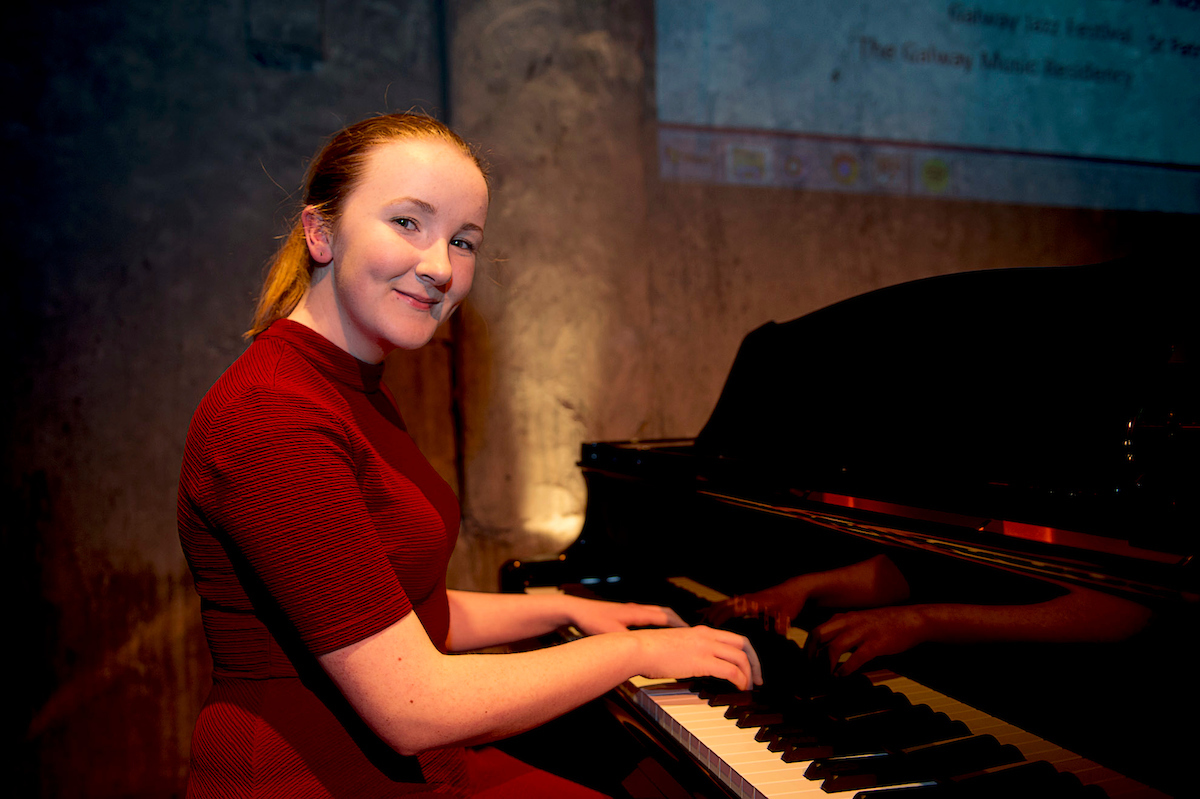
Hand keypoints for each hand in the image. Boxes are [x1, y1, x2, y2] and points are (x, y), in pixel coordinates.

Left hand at [568, 597, 686, 635]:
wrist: (576, 611)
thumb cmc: (592, 621)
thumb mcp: (612, 634)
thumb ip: (628, 642)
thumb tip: (643, 651)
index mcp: (637, 613)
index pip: (665, 617)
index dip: (680, 625)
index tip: (692, 633)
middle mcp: (636, 609)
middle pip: (664, 613)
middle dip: (679, 622)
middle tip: (691, 632)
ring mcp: (630, 611)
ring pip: (656, 613)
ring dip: (668, 621)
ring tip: (677, 632)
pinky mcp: (623, 615)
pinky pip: (647, 617)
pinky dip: (656, 623)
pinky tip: (653, 632)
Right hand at [629, 625, 762, 690]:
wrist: (639, 648)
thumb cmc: (650, 650)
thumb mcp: (676, 645)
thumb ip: (690, 651)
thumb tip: (697, 664)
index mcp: (701, 631)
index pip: (734, 638)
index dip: (746, 653)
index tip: (749, 667)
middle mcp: (707, 636)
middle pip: (743, 645)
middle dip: (754, 663)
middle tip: (756, 679)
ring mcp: (706, 647)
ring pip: (741, 657)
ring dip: (748, 674)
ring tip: (747, 687)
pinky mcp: (703, 661)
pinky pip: (731, 670)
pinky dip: (740, 679)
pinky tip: (739, 688)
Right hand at [703, 584, 806, 635]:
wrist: (793, 590)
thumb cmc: (790, 603)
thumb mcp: (787, 616)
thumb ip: (781, 625)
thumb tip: (777, 633)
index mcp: (753, 603)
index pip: (733, 609)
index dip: (721, 617)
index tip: (710, 626)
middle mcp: (746, 599)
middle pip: (723, 606)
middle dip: (711, 615)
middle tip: (699, 627)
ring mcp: (745, 599)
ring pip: (723, 603)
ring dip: (711, 610)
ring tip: (698, 620)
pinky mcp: (745, 600)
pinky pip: (727, 604)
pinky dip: (715, 607)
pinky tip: (705, 611)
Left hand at [809, 606, 926, 675]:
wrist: (911, 619)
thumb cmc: (884, 624)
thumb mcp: (859, 621)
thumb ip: (843, 630)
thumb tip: (827, 648)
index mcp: (844, 617)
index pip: (817, 630)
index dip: (808, 648)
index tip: (806, 662)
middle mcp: (849, 622)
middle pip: (819, 635)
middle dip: (811, 655)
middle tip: (811, 670)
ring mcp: (862, 632)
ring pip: (834, 647)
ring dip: (826, 665)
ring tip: (826, 676)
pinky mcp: (876, 644)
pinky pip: (856, 657)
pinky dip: (845, 669)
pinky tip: (842, 676)